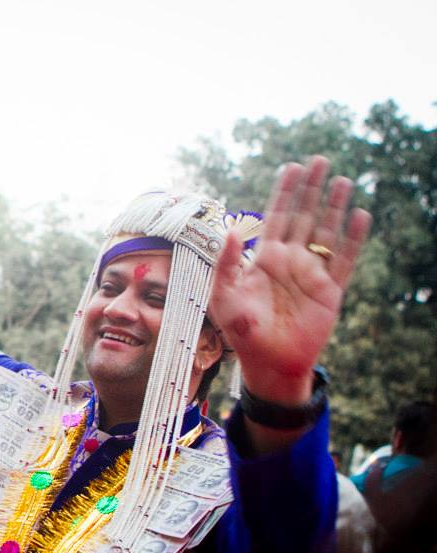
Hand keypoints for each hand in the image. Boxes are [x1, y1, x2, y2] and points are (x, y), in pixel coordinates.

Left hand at [209, 156, 371, 405]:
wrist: (269, 362)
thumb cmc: (241, 331)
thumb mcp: (224, 297)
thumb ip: (224, 265)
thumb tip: (229, 231)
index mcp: (264, 258)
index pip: (276, 217)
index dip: (284, 192)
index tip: (291, 167)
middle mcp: (290, 260)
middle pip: (304, 216)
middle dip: (311, 189)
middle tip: (319, 160)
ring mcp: (311, 273)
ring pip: (326, 232)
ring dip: (333, 206)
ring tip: (341, 180)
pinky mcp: (330, 290)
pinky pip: (343, 259)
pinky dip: (352, 238)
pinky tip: (359, 215)